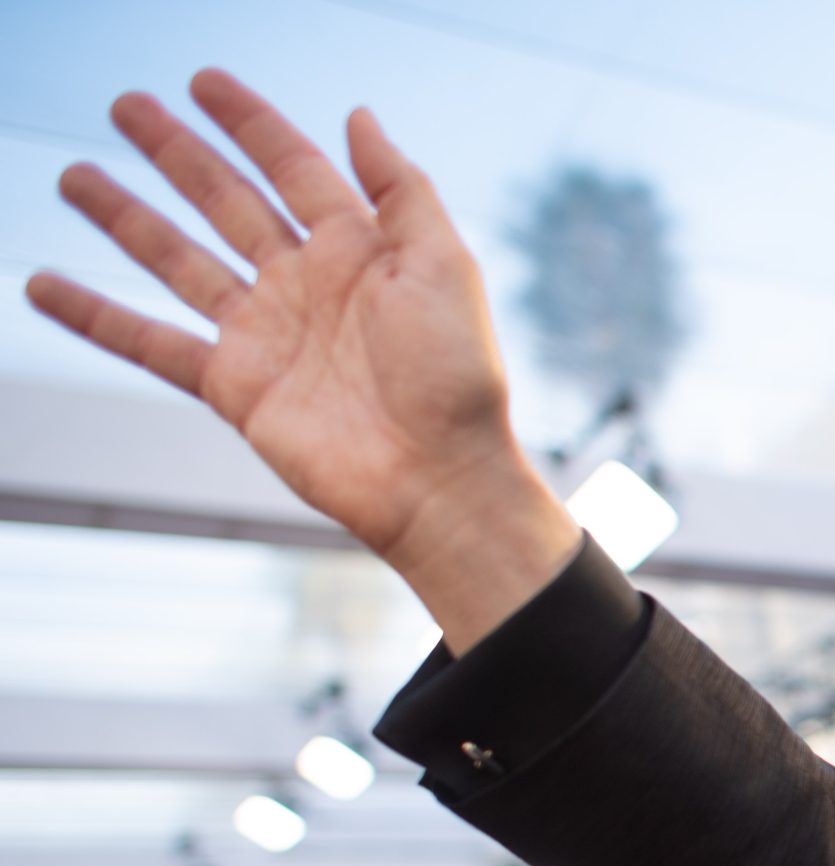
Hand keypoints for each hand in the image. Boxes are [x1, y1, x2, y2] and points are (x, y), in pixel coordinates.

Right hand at [28, 72, 578, 645]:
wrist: (438, 479)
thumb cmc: (456, 377)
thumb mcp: (443, 264)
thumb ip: (401, 188)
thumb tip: (357, 114)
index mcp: (360, 250)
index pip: (293, 168)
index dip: (250, 124)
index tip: (202, 81)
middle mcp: (307, 285)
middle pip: (226, 202)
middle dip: (177, 154)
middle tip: (126, 107)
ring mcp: (267, 335)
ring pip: (179, 261)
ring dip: (126, 218)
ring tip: (74, 177)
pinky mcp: (237, 387)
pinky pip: (152, 343)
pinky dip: (97, 316)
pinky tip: (43, 285)